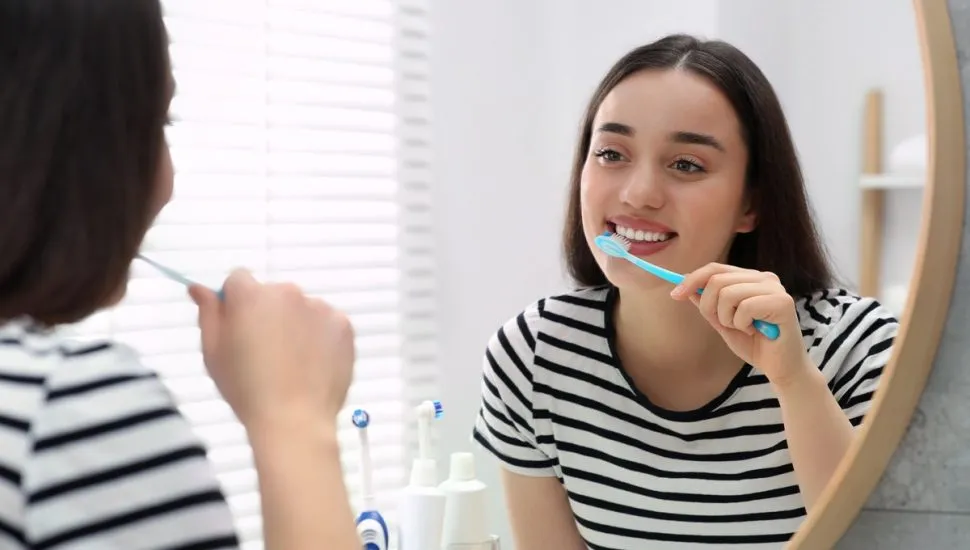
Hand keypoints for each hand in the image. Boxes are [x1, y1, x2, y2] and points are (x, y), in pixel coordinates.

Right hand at [188, 269, 354, 434]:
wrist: (295, 420)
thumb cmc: (247, 390)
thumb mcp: (214, 352)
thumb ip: (208, 313)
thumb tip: (198, 287)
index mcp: (250, 295)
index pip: (238, 280)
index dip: (235, 303)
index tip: (239, 329)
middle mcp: (287, 292)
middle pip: (272, 294)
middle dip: (267, 314)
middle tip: (266, 353)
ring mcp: (319, 307)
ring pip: (301, 308)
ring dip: (295, 325)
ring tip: (292, 363)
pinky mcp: (343, 324)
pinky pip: (326, 323)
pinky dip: (320, 337)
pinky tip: (313, 364)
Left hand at [670, 262, 812, 386]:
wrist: (781, 369)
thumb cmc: (755, 345)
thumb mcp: (723, 322)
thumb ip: (707, 304)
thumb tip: (685, 286)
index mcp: (751, 279)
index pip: (715, 269)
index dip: (692, 279)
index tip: (675, 295)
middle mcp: (764, 278)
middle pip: (717, 279)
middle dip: (709, 306)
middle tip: (723, 324)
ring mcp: (775, 288)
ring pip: (728, 293)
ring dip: (727, 318)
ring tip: (743, 328)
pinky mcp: (782, 302)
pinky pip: (744, 307)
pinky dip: (742, 324)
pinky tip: (755, 331)